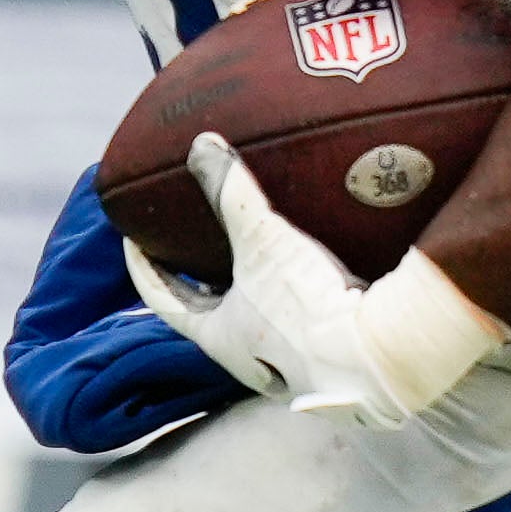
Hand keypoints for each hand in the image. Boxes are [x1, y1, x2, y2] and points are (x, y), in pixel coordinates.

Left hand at [128, 135, 508, 429]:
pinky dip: (290, 296)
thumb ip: (231, 192)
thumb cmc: (306, 307)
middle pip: (209, 312)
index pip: (161, 299)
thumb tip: (201, 145)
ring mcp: (288, 366)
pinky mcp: (327, 358)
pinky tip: (308, 272)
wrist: (379, 356)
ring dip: (248, 289)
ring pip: (254, 320)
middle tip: (192, 242)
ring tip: (251, 250)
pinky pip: (297, 322)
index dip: (143, 266)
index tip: (131, 239)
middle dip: (199, 277)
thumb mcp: (261, 241)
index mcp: (216, 338)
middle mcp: (246, 360)